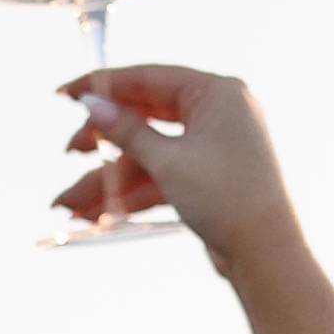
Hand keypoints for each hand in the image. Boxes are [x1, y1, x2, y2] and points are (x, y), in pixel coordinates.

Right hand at [55, 64, 333, 333]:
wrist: (266, 255)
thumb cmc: (230, 199)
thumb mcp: (169, 161)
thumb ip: (126, 130)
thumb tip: (91, 103)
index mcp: (217, 93)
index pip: (148, 78)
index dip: (103, 86)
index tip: (66, 93)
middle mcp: (217, 114)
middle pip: (145, 117)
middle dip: (104, 142)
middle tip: (71, 151)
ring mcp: (212, 147)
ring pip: (148, 155)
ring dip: (109, 180)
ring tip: (70, 204)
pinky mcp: (206, 178)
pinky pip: (161, 177)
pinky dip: (131, 194)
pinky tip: (98, 214)